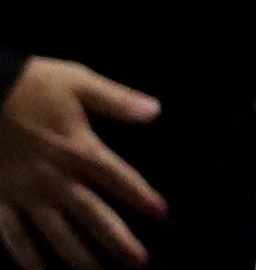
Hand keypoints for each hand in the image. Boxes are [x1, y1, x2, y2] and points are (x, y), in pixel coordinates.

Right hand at [0, 59, 163, 269]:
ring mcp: (26, 195)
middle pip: (92, 216)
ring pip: (56, 235)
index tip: (162, 213)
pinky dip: (27, 258)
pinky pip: (14, 238)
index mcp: (79, 149)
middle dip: (117, 241)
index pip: (118, 178)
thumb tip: (156, 110)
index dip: (141, 196)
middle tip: (138, 262)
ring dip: (79, 258)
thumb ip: (117, 100)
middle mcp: (55, 179)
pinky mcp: (0, 202)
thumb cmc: (32, 85)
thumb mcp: (79, 83)